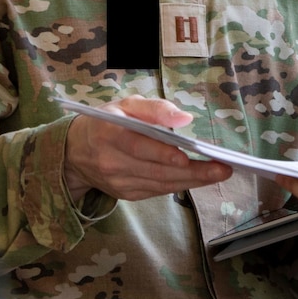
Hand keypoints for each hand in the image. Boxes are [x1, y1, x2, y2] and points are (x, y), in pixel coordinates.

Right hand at [64, 96, 232, 201]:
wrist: (75, 151)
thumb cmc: (106, 121)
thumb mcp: (126, 104)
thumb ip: (154, 108)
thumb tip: (184, 118)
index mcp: (108, 133)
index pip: (137, 146)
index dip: (161, 153)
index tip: (186, 156)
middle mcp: (111, 161)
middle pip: (156, 169)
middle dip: (192, 171)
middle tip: (222, 168)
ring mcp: (118, 182)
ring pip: (160, 184)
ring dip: (192, 181)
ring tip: (218, 173)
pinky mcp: (125, 194)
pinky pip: (157, 191)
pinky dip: (179, 185)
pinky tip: (199, 179)